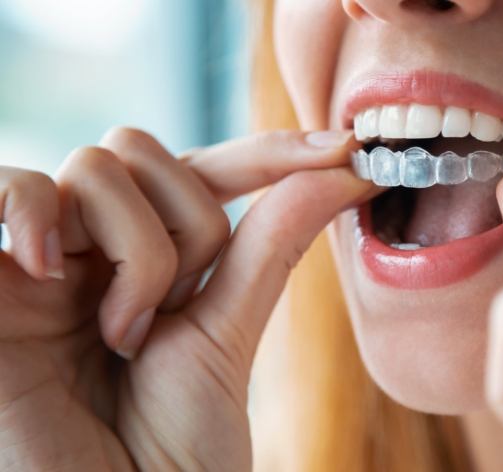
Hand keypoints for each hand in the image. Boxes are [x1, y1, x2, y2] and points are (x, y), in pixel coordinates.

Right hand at [0, 127, 373, 470]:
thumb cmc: (173, 448)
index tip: (345, 151)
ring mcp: (37, 261)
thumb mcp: (228, 332)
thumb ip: (271, 245)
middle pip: (143, 152)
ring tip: (123, 335)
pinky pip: (10, 187)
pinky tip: (47, 274)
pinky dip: (37, 214)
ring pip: (97, 167)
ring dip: (136, 254)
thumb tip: (341, 171)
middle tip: (172, 315)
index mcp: (146, 261)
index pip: (202, 172)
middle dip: (186, 227)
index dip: (268, 153)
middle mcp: (91, 251)